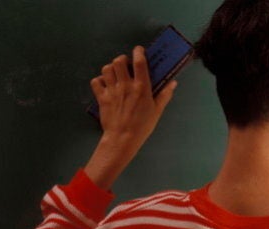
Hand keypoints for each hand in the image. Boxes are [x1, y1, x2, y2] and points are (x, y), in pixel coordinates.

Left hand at [84, 46, 177, 189]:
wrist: (122, 139)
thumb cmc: (143, 125)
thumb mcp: (157, 110)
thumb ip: (165, 94)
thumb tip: (173, 82)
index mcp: (141, 88)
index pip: (139, 63)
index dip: (139, 52)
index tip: (139, 50)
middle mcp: (125, 86)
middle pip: (119, 61)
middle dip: (123, 59)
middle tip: (126, 65)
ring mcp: (112, 91)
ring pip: (106, 69)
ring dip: (111, 68)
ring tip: (116, 73)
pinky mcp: (101, 97)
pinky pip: (96, 81)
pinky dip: (99, 80)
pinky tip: (105, 84)